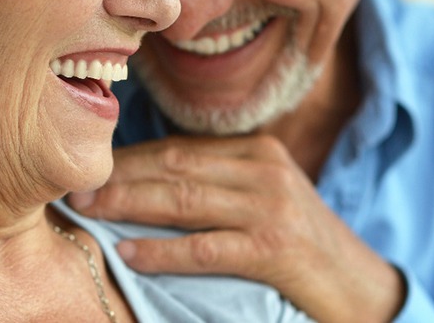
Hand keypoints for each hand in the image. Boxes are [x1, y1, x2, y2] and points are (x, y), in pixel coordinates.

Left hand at [68, 135, 404, 322]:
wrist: (356, 283)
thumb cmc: (295, 237)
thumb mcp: (259, 195)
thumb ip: (214, 180)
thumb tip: (144, 180)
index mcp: (254, 150)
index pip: (179, 150)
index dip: (131, 159)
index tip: (92, 168)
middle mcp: (261, 169)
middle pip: (175, 167)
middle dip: (121, 178)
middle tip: (78, 189)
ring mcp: (269, 206)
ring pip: (183, 200)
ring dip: (129, 205)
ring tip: (90, 212)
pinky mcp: (273, 248)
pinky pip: (204, 248)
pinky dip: (162, 250)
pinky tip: (128, 253)